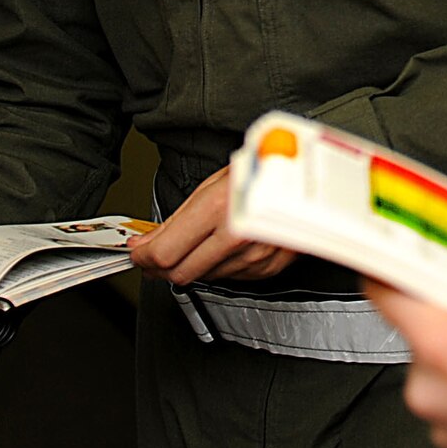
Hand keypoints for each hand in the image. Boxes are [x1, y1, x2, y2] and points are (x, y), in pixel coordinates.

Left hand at [126, 168, 295, 284]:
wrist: (309, 179)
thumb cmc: (264, 171)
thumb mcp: (213, 183)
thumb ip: (179, 218)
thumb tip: (151, 240)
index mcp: (218, 209)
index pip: (165, 252)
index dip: (143, 257)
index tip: (137, 253)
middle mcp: (236, 236)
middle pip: (180, 273)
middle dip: (160, 268)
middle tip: (152, 257)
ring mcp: (254, 256)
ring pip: (205, 277)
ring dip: (192, 265)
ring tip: (194, 243)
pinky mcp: (267, 268)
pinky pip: (231, 276)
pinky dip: (219, 265)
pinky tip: (222, 246)